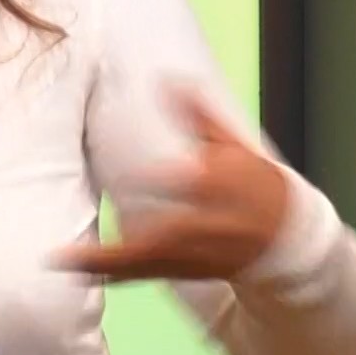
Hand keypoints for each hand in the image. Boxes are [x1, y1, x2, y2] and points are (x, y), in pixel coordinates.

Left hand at [60, 88, 289, 281]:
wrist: (288, 236)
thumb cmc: (253, 181)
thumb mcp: (232, 144)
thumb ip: (197, 114)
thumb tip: (167, 79)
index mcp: (222, 186)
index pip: (193, 183)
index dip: (170, 180)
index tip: (138, 177)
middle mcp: (211, 224)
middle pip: (170, 232)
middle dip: (132, 240)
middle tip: (89, 235)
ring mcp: (201, 252)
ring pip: (154, 260)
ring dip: (110, 263)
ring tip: (67, 261)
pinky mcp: (191, 270)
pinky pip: (151, 274)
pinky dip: (118, 275)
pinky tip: (83, 274)